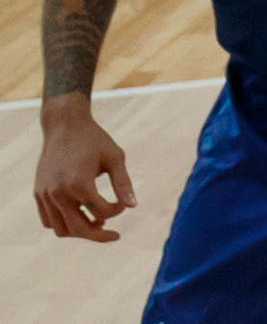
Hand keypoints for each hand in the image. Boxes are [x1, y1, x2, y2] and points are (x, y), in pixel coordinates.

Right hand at [35, 105, 136, 241]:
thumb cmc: (94, 140)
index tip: (123, 203)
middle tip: (115, 236)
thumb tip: (133, 206)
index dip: (117, 210)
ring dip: (80, 231)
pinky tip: (81, 215)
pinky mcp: (39, 193)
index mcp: (79, 184)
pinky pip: (48, 220)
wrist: (65, 126)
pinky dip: (64, 224)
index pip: (102, 211)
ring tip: (98, 223)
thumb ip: (123, 183)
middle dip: (98, 236)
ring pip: (61, 229)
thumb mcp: (115, 157)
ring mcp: (45, 195)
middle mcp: (58, 193)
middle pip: (78, 229)